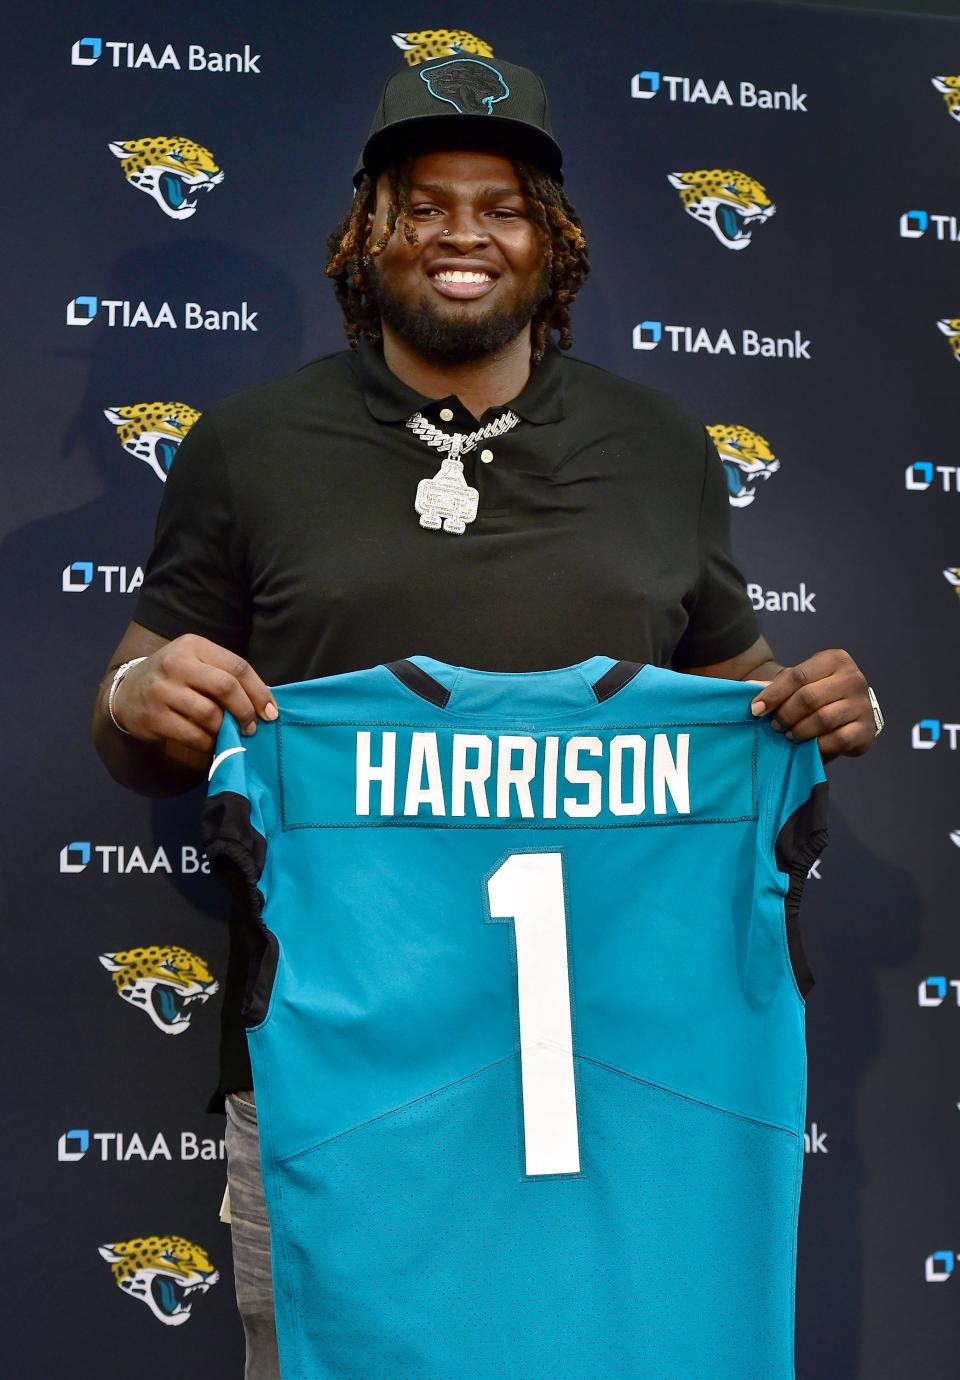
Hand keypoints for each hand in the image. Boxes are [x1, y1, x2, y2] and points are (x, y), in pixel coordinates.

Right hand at [111, 635, 276, 753]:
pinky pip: (193, 735)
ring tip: (230, 735)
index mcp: (193, 645)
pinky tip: (212, 743)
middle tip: (252, 727)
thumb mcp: (196, 663)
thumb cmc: (175, 678)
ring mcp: (162, 690)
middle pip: (226, 687)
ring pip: (210, 714)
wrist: (126, 692)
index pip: (237, 666)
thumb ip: (225, 675)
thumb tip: (266, 703)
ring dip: (226, 730)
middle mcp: (176, 663)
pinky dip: (209, 743)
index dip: (260, 691)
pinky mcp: (153, 717)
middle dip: (246, 711)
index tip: (271, 712)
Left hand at [749, 648, 876, 757]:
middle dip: (785, 714)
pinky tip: (808, 745)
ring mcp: (862, 704)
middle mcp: (853, 678)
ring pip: (822, 719)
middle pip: (808, 698)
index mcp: (835, 659)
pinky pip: (837, 739)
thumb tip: (746, 686)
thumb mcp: (799, 682)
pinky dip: (818, 745)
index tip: (755, 710)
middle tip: (774, 726)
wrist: (849, 712)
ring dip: (799, 731)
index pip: (797, 675)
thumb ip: (776, 685)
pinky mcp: (866, 729)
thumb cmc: (818, 693)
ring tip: (789, 735)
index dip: (773, 694)